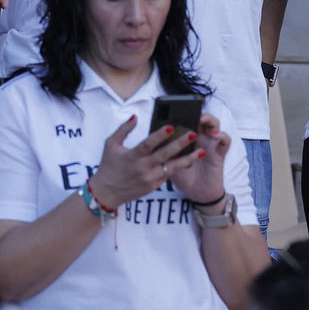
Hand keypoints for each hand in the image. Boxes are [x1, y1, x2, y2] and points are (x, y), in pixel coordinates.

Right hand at [86, 115, 203, 207]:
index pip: (148, 144)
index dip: (159, 135)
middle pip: (164, 155)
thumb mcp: (110, 145)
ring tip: (202, 151)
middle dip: (180, 144)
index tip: (171, 126)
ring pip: (172, 167)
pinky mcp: (154, 186)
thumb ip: (123, 130)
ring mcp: (150, 178)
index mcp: (132, 156)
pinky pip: (169, 174)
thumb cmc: (109, 166)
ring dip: (188, 159)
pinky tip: (192, 158)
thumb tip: (135, 116)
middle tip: (193, 134)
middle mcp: (143, 168)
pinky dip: (180, 166)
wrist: (106, 193)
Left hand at [167, 112, 229, 203]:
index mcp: (188, 138)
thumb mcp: (170, 163)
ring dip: (209, 119)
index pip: (187, 120)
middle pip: (201, 118)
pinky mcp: (220, 153)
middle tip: (189, 111)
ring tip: (202, 119)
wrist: (197, 194)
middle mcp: (201, 138)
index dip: (182, 114)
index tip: (173, 110)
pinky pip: (226, 141)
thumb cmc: (184, 177)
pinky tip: (215, 134)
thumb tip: (152, 139)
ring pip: (215, 124)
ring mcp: (211, 144)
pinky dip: (222, 135)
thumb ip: (166, 151)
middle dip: (196, 112)